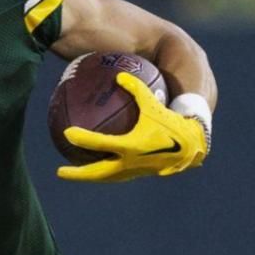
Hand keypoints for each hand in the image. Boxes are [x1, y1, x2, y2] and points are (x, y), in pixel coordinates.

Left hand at [58, 72, 208, 183]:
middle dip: (78, 174)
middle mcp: (131, 163)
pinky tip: (102, 164)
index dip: (83, 139)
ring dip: (92, 176)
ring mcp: (136, 171)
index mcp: (132, 146)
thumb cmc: (174, 123)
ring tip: (77, 173)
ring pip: (109, 177)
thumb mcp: (154, 104)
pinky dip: (109, 171)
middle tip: (60, 172)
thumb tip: (119, 76)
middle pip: (98, 172)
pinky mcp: (142, 173)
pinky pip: (120, 174)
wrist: (194, 145)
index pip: (101, 144)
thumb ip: (137, 88)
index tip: (67, 134)